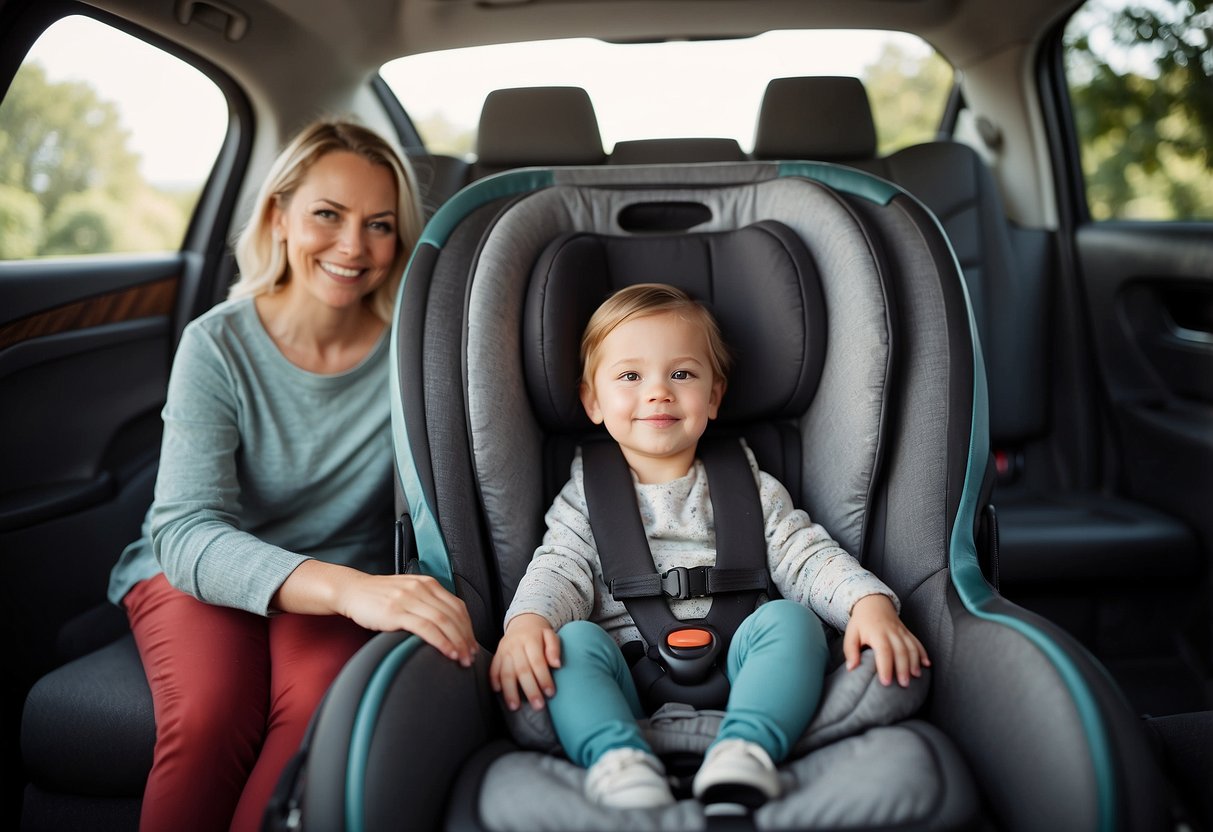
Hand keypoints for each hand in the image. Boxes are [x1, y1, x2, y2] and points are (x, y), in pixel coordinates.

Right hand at [275, 561, 476, 666]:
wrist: (352, 591)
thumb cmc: (379, 596)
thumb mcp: (408, 592)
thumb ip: (427, 603)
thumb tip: (447, 625)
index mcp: (428, 583)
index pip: (458, 606)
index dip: (469, 627)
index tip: (472, 644)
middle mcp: (422, 588)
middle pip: (454, 615)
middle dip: (466, 638)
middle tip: (471, 656)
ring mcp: (409, 599)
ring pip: (443, 621)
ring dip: (457, 642)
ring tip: (462, 658)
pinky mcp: (396, 611)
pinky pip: (426, 628)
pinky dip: (441, 641)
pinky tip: (448, 652)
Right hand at [490, 613, 561, 711]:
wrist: (522, 623)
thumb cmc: (539, 635)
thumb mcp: (550, 635)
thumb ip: (554, 648)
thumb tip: (557, 664)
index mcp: (531, 640)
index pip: (537, 661)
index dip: (543, 678)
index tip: (550, 693)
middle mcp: (515, 646)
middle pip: (522, 670)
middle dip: (530, 690)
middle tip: (538, 706)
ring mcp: (504, 651)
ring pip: (506, 672)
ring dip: (510, 691)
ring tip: (515, 707)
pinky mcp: (496, 655)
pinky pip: (493, 669)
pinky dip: (494, 680)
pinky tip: (498, 692)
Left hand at [843, 594, 929, 686]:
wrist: (873, 603)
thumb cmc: (861, 622)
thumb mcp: (850, 634)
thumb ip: (850, 651)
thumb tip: (851, 668)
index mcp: (877, 633)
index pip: (884, 651)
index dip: (885, 667)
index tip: (886, 682)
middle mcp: (892, 632)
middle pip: (901, 651)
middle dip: (903, 668)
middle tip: (904, 684)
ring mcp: (902, 632)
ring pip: (911, 647)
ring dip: (915, 662)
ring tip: (916, 676)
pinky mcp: (907, 632)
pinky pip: (917, 643)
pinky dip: (923, 653)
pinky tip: (927, 664)